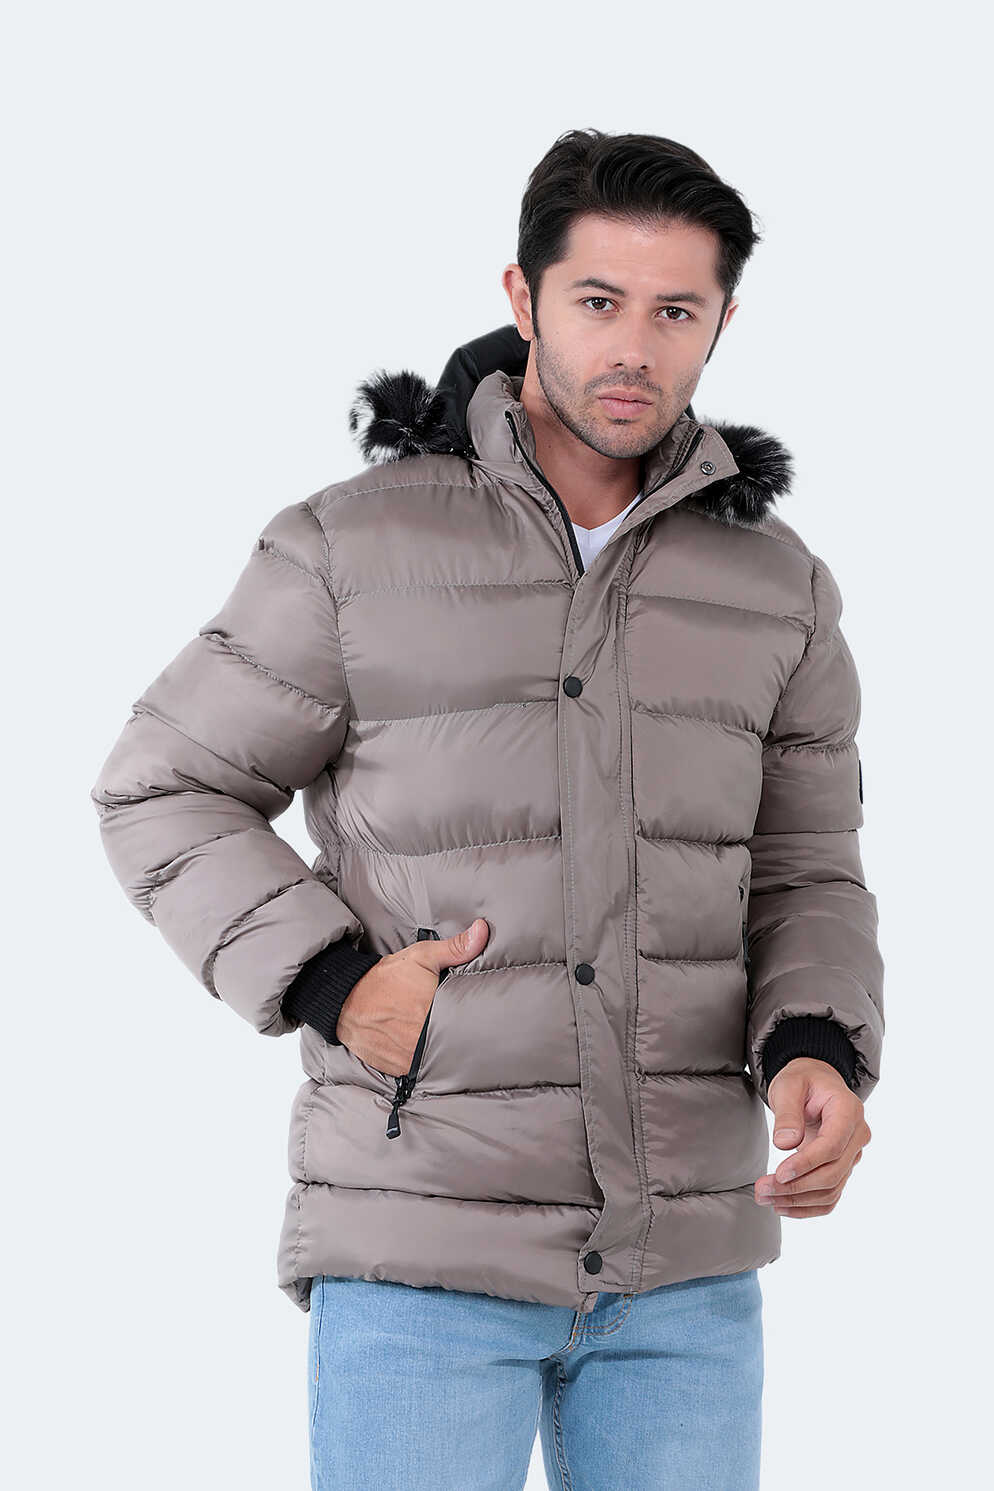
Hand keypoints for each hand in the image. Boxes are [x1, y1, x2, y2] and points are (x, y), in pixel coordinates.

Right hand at [337, 918, 490, 1075]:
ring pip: (435, 1059)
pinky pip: (417, 1068)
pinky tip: (419, 1045)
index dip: (473, 1020)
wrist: (345, 999)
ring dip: (438, 1050)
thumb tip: (482, 931)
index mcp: (432, 1013)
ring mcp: (408, 1058)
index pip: (465, 1023)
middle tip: (457, 1024)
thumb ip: (455, 948)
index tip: (476, 1016)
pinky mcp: (397, 1069)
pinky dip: (420, 1059)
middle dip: (455, 1034)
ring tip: (439, 1035)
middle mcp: (420, 1040)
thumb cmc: (385, 978)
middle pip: (452, 1043)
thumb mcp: (421, 957)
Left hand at [754, 1057, 871, 1217]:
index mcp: (849, 1111)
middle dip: (796, 1186)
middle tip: (762, 1189)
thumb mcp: (789, 1085)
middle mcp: (857, 1136)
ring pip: (831, 1189)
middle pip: (833, 1172)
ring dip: (798, 1200)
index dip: (807, 1163)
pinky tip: (782, 1206)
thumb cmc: (802, 1081)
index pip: (833, 1145)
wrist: (816, 1084)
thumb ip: (787, 1112)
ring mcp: (853, 1155)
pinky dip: (807, 1207)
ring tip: (765, 1198)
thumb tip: (784, 1144)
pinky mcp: (842, 1169)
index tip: (779, 1173)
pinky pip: (830, 1196)